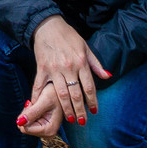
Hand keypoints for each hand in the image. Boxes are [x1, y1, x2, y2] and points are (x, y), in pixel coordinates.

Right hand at [18, 16, 110, 136]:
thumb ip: (95, 64)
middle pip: (76, 94)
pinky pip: (40, 86)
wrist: (48, 26)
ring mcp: (54, 69)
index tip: (95, 111)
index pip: (89, 86)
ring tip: (69, 119)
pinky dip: (38, 98)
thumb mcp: (85, 47)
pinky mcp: (42, 69)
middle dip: (80, 110)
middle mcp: (68, 67)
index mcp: (81, 62)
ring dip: (66, 108)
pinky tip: (39, 108)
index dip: (93, 100)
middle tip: (82, 122)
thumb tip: (107, 76)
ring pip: (61, 94)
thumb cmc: (69, 36)